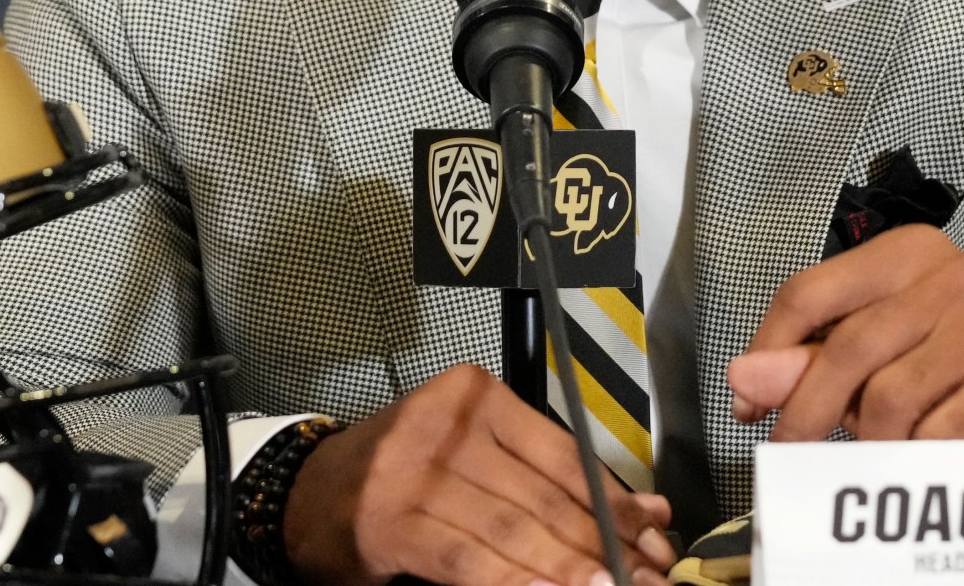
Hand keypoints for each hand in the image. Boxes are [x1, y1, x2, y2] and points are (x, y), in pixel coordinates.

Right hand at [283, 363, 676, 585]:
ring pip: (515, 530)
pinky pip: (470, 560)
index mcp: (477, 395)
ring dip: (571, 569)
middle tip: (649, 579)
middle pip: (547, 496)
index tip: (658, 537)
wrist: (306, 495)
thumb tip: (647, 515)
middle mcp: (448, 425)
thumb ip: (548, 478)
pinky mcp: (393, 523)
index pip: (565, 454)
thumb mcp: (473, 453)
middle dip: (605, 545)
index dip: (618, 503)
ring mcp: (416, 472)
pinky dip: (516, 581)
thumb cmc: (403, 475)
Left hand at [726, 225, 963, 441]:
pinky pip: (932, 438)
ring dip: (867, 438)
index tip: (749, 404)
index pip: (809, 293)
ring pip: (888, 398)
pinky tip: (912, 457)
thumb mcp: (863, 348)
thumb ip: (803, 359)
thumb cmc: (929, 362)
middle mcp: (954, 276)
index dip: (768, 351)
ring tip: (870, 447)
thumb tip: (743, 378)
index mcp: (906, 251)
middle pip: (848, 347)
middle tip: (788, 449)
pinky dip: (911, 458)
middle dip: (805, 409)